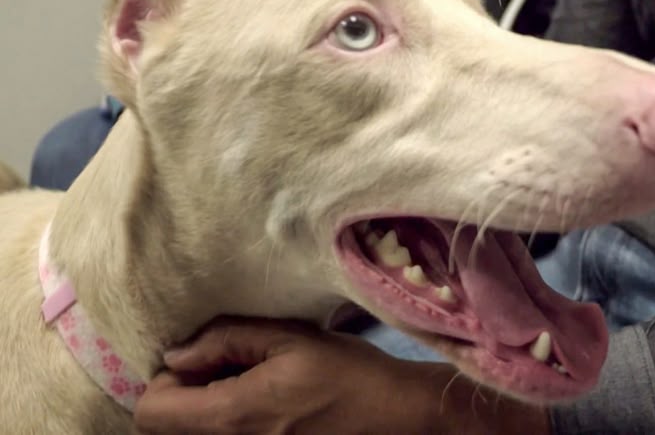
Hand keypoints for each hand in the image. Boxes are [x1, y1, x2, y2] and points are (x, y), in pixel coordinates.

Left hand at [134, 316, 550, 433]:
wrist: (394, 415)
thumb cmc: (348, 373)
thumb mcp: (289, 338)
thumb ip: (227, 340)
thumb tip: (178, 353)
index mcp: (233, 415)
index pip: (151, 410)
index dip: (165, 379)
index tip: (201, 358)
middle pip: (166, 427)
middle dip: (183, 393)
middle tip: (224, 366)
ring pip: (194, 434)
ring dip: (205, 408)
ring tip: (246, 381)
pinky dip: (229, 418)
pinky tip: (263, 401)